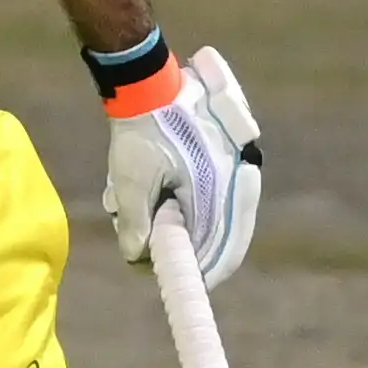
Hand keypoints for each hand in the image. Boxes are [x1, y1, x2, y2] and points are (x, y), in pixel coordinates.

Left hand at [102, 45, 262, 287]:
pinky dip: (178, 206)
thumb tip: (138, 259)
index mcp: (221, 190)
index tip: (182, 283)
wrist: (148, 84)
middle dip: (183, 247)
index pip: (224, 249)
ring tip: (134, 213)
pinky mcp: (219, 164)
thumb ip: (136, 224)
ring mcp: (230, 172)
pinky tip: (147, 198)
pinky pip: (205, 199)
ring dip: (176, 224)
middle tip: (151, 253)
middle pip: (218, 238)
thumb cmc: (141, 131)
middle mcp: (235, 183)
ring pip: (209, 218)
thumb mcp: (132, 181)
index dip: (203, 272)